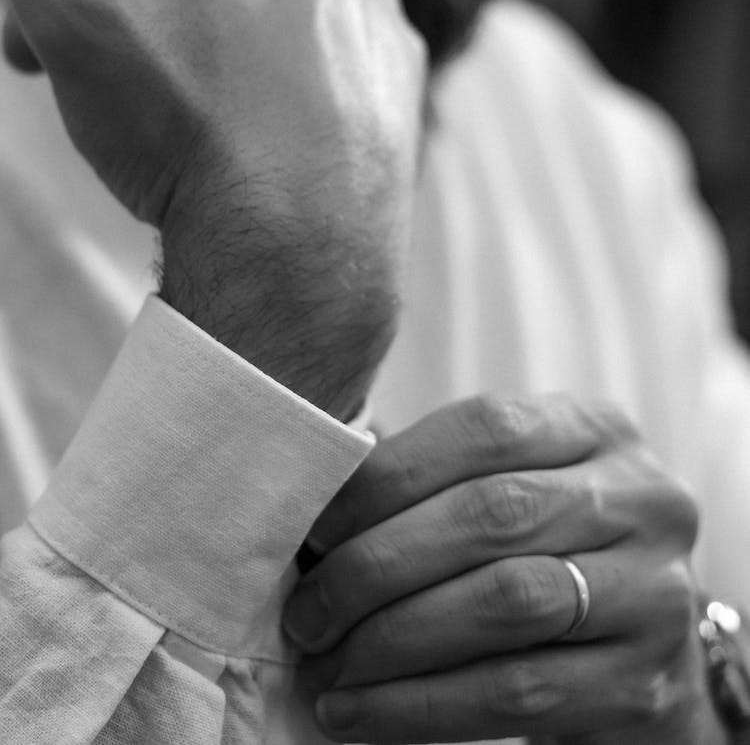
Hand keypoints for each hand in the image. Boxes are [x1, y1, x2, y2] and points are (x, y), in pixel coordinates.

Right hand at [0, 0, 425, 418]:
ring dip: (206, 48)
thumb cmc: (180, 126)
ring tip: (193, 121)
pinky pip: (314, 54)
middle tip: (116, 95)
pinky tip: (261, 133)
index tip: (41, 55)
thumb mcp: (67, 8)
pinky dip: (280, 82)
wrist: (298, 248)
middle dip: (133, 15)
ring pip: (249, 7)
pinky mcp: (396, 63)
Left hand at [283, 395, 723, 742]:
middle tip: (308, 611)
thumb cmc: (543, 551)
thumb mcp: (510, 490)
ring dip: (394, 638)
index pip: (486, 430)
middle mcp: (641, 497)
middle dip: (379, 564)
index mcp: (596, 429)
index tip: (316, 528)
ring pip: (506, 601)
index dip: (390, 475)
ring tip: (327, 665)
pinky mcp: (643, 681)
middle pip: (494, 514)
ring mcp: (655, 589)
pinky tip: (360, 712)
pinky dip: (422, 706)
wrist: (638, 653)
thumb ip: (433, 483)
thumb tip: (317, 507)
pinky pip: (517, 692)